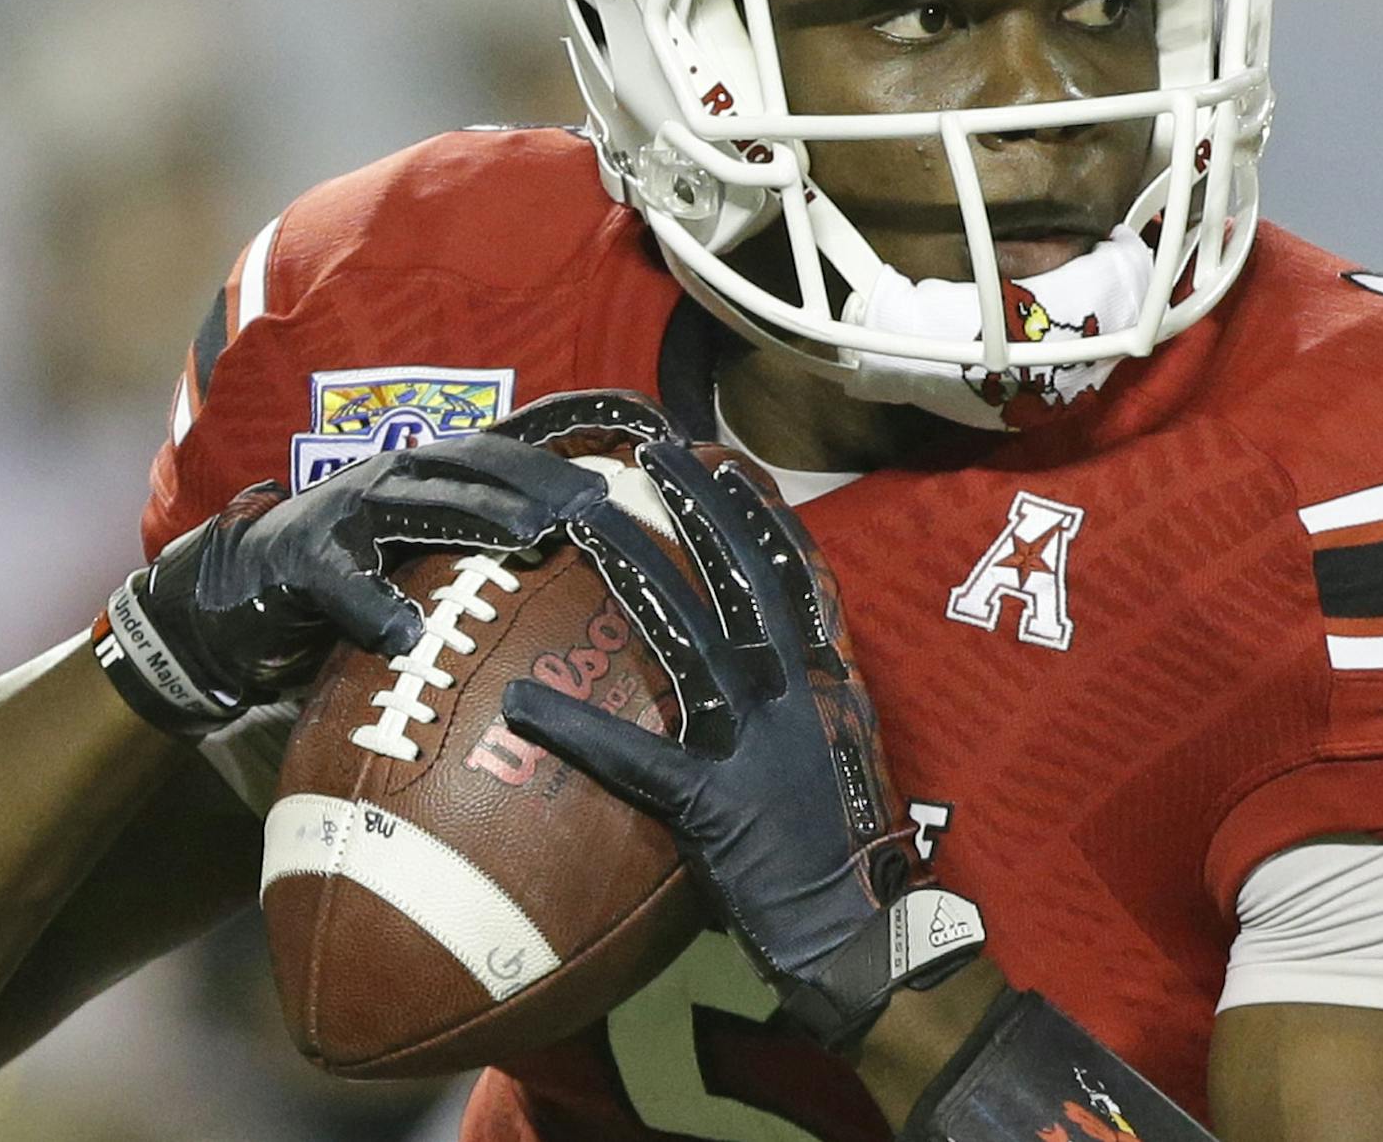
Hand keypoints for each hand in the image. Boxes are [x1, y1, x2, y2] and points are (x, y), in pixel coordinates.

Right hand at [96, 391, 678, 737]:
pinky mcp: (298, 561)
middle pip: (480, 457)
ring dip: (476, 512)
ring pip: (416, 499)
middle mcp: (399, 473)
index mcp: (443, 470)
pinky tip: (401, 631)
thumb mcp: (437, 557)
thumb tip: (607, 559)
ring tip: (530, 534)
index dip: (586, 415)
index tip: (657, 420)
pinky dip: (369, 603)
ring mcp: (346, 511)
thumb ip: (504, 548)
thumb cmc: (358, 578)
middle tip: (602, 502)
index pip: (522, 432)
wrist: (235, 598)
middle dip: (543, 471)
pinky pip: (336, 581)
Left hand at [502, 442, 984, 1048]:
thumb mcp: (840, 746)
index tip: (723, 461)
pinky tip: (524, 705)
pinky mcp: (714, 804)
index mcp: (827, 679)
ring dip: (638, 572)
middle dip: (699, 508)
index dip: (758, 514)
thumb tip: (766, 649)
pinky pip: (635, 759)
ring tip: (588, 522)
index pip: (796, 575)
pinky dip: (578, 730)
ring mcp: (756, 743)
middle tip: (652, 453)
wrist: (859, 928)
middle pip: (742, 579)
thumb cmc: (842, 845)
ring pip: (689, 637)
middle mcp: (796, 693)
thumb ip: (808, 692)